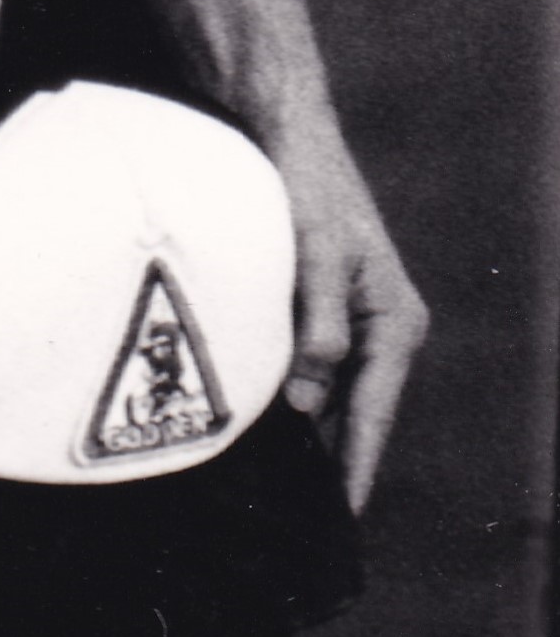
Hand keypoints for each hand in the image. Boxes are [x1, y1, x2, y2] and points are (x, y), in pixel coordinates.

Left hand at [140, 0, 428, 509]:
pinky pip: (295, 365)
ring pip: (319, 393)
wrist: (273, 115)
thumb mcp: (315, 250)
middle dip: (324, 464)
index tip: (335, 522)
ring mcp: (339, 315)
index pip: (373, 415)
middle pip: (349, 413)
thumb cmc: (302, 179)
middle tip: (287, 522)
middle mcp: (374, 326)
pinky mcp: (303, 301)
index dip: (353, 470)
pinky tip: (243, 423)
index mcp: (393, 322)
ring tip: (262, 490)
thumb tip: (308, 398)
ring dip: (295, 434)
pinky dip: (275, 395)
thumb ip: (316, 323)